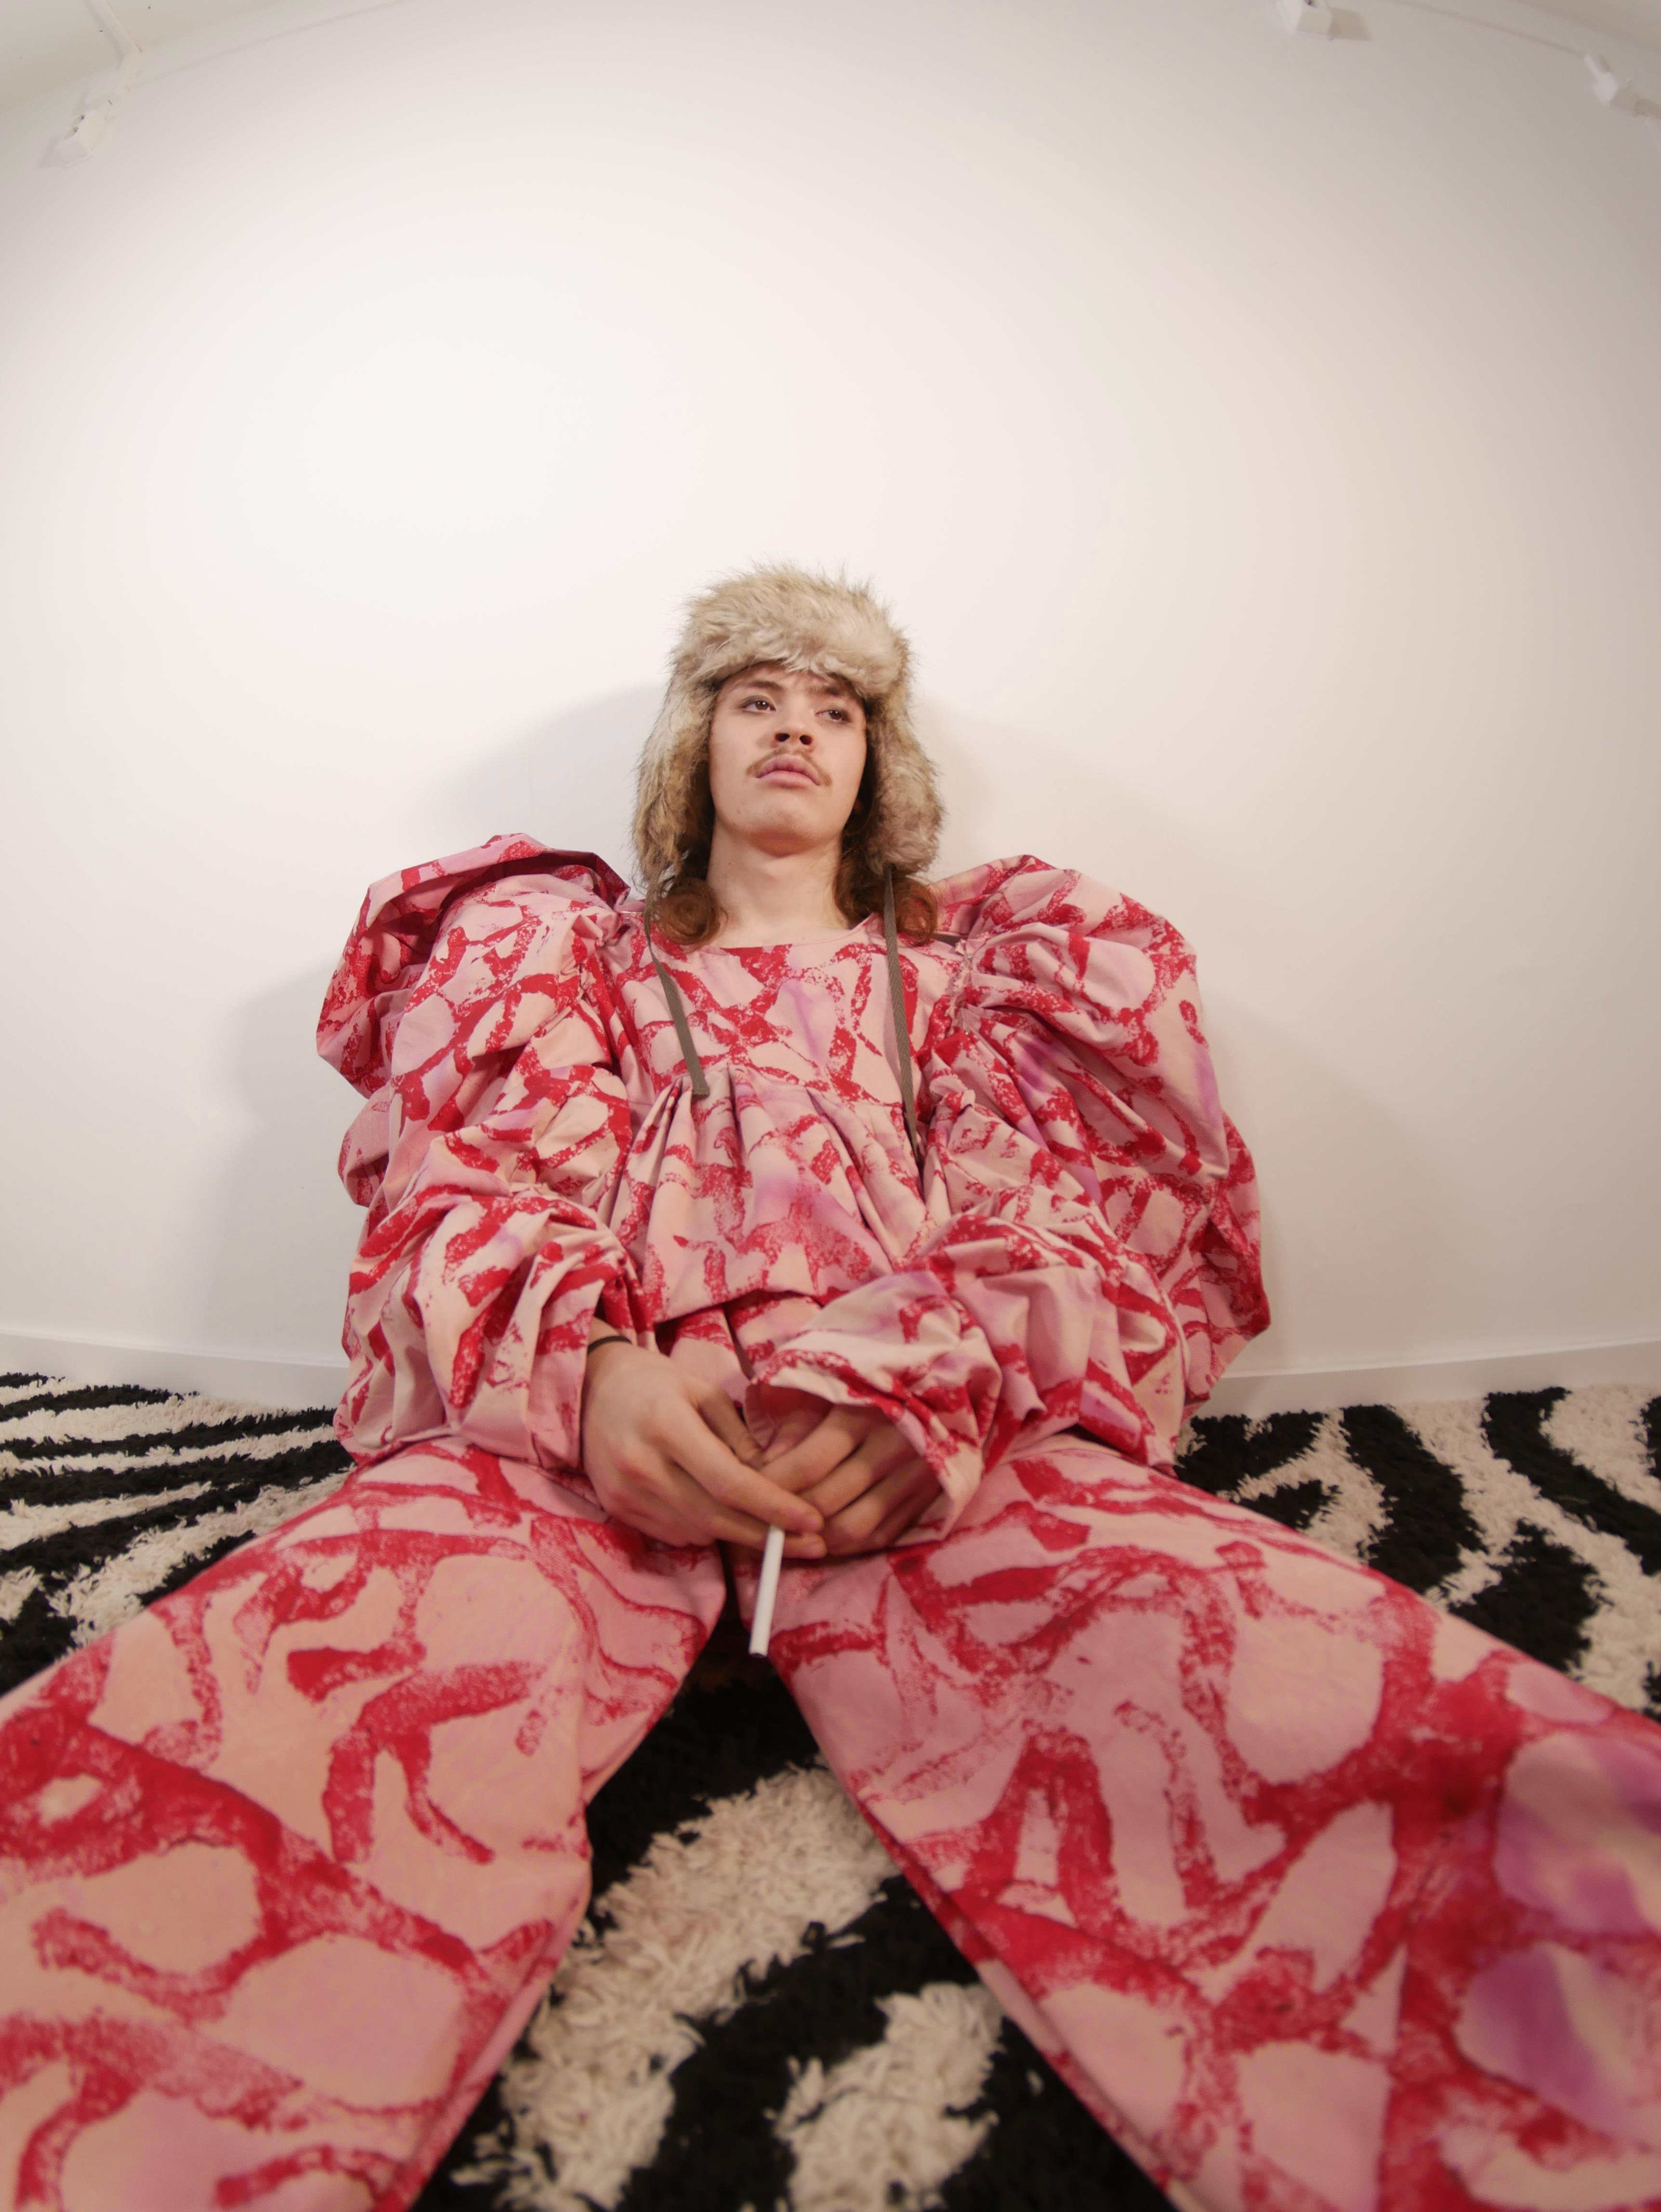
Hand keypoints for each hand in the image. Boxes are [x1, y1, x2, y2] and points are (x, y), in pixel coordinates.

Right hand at [581, 1343, 824, 1554]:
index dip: (774, 1508)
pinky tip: (720, 1512)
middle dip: (768, 1535)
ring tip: (768, 1522)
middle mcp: (642, 1466)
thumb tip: (775, 1480)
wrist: (589, 1388)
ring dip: (737, 1532)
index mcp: (667, 1426)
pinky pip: (675, 1535)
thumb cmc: (655, 1383)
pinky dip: (705, 1529)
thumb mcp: (704, 1392)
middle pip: (716, 1517)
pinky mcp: (616, 1509)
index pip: (729, 1483)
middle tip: (813, 1543)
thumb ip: (739, 1437)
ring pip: (698, 1532)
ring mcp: (625, 1493)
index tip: (812, 1520)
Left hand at [755, 1387, 937, 1555]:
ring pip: (853, 1527)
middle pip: (827, 1501)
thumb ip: (798, 1423)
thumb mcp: (835, 1386)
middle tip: (762, 1517)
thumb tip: (765, 1465)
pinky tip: (825, 1537)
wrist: (947, 1387)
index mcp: (866, 1412)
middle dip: (787, 1515)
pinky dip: (847, 1544)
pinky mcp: (928, 1498)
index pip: (808, 1464)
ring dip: (815, 1538)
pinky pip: (880, 1536)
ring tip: (790, 1532)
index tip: (750, 1488)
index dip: (773, 1484)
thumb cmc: (876, 1382)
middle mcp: (895, 1446)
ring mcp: (916, 1476)